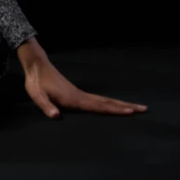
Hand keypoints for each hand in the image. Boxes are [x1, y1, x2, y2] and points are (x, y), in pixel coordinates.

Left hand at [17, 39, 147, 118]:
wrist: (36, 64)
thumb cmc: (35, 82)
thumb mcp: (36, 95)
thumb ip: (46, 106)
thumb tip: (56, 116)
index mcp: (74, 99)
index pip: (98, 106)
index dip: (114, 110)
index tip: (130, 112)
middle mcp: (80, 96)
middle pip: (107, 102)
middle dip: (125, 106)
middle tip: (144, 109)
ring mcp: (80, 94)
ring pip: (104, 100)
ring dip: (120, 104)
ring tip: (134, 107)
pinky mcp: (77, 93)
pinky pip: (97, 100)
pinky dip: (109, 104)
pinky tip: (112, 106)